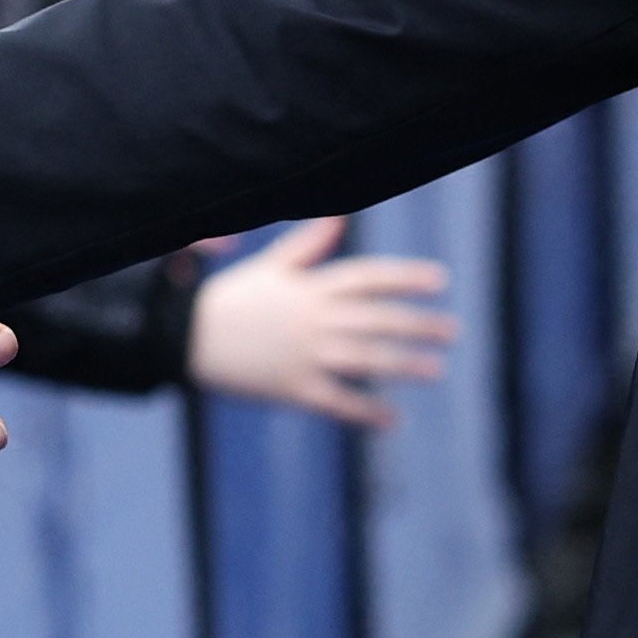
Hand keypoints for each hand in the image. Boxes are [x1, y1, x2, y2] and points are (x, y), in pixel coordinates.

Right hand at [186, 216, 455, 424]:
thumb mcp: (270, 268)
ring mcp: (305, 355)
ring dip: (404, 366)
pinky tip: (393, 420)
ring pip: (365, 360)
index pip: (368, 277)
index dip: (405, 277)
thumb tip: (339, 216)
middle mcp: (314, 320)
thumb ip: (307, 245)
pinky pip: (337, 402)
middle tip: (452, 331)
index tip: (441, 280)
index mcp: (311, 288)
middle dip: (417, 325)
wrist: (184, 338)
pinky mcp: (292, 388)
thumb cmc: (232, 299)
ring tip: (437, 370)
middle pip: (376, 320)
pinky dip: (366, 413)